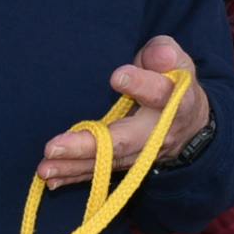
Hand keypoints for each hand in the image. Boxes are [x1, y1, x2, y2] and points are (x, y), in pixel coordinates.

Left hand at [37, 36, 209, 186]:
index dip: (141, 85)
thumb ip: (164, 54)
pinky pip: (99, 173)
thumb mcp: (178, 61)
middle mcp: (157, 135)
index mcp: (174, 103)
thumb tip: (158, 56)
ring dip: (72, 166)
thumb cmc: (174, 83)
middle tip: (54, 146)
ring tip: (44, 168)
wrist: (189, 125)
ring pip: (105, 163)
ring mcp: (140, 155)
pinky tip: (50, 179)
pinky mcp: (125, 164)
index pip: (159, 94)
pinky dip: (74, 177)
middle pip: (122, 142)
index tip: (118, 76)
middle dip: (88, 146)